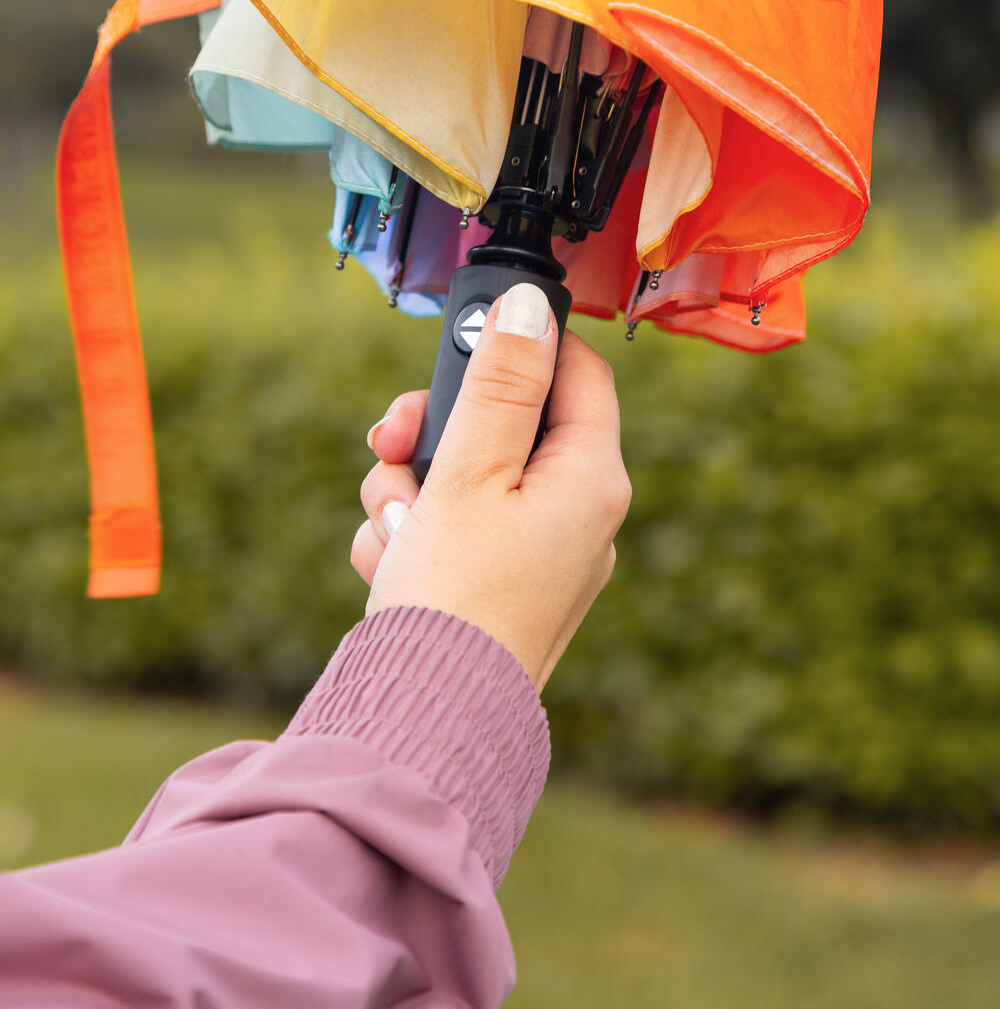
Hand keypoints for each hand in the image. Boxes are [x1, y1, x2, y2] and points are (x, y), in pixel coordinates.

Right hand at [351, 282, 630, 692]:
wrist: (425, 719)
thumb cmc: (454, 595)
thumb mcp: (470, 467)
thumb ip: (499, 381)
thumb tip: (528, 304)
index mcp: (591, 479)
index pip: (577, 372)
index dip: (521, 346)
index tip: (465, 345)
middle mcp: (581, 516)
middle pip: (509, 425)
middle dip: (437, 429)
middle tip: (389, 441)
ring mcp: (544, 556)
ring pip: (470, 477)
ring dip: (413, 488)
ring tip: (391, 528)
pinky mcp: (504, 586)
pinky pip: (458, 529)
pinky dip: (416, 535)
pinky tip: (391, 565)